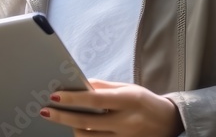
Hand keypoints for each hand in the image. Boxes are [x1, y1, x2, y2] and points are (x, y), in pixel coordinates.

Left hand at [39, 78, 184, 136]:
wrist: (171, 122)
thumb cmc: (144, 101)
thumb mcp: (127, 88)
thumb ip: (103, 87)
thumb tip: (78, 84)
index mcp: (128, 100)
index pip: (94, 99)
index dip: (72, 98)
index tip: (54, 96)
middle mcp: (127, 121)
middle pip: (87, 123)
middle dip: (63, 117)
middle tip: (45, 112)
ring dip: (72, 129)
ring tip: (61, 120)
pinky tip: (76, 132)